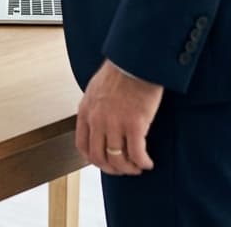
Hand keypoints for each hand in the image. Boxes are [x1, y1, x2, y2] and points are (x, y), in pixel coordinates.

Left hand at [76, 59, 162, 175]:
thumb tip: (97, 126)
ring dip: (129, 168)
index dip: (95, 160)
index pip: (83, 146)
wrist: (135, 61)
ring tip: (138, 166)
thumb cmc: (119, 71)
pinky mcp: (134, 125)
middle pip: (99, 158)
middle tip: (124, 168)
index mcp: (86, 110)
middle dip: (113, 168)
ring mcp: (115, 123)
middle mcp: (97, 120)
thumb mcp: (95, 89)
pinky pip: (137, 154)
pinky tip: (148, 162)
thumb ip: (94, 109)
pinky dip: (143, 163)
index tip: (106, 162)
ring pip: (118, 160)